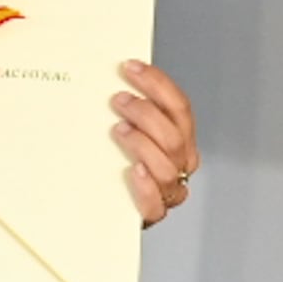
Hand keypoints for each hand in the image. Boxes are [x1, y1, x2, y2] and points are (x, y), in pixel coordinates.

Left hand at [114, 61, 202, 226]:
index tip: (130, 67)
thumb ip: (127, 107)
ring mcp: (168, 190)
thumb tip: (110, 75)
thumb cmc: (114, 158)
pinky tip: (131, 170)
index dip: (157, 84)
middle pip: (174, 135)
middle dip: (146, 112)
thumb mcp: (125, 126)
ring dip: (142, 144)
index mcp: (181, 137)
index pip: (179, 106)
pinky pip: (155, 203)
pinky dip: (145, 186)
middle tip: (118, 100)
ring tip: (118, 131)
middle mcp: (180, 163)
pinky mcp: (152, 213)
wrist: (101, 203)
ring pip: (167, 166)